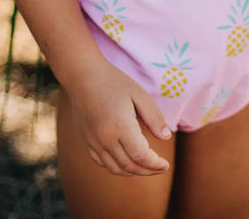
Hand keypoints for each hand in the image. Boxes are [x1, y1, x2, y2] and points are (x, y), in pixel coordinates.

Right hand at [67, 59, 172, 175]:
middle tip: (161, 167)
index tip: (166, 165)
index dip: (155, 164)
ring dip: (133, 172)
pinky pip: (102, 163)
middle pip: (129, 166)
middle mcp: (105, 139)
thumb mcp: (138, 94)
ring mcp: (94, 142)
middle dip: (148, 170)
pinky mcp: (87, 141)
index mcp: (120, 126)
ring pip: (115, 168)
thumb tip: (166, 137)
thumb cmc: (113, 81)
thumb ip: (153, 116)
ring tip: (147, 167)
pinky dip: (117, 167)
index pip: (140, 156)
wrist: (82, 76)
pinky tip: (127, 161)